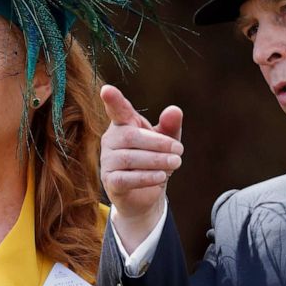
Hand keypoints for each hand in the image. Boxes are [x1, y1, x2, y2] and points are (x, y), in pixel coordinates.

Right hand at [100, 85, 182, 250]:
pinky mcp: (110, 182)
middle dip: (158, 143)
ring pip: (130, 158)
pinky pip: (126, 178)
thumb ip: (170, 126)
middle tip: (179, 150)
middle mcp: (110, 140)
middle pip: (131, 136)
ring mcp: (107, 161)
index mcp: (123, 124)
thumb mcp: (167, 141)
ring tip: (176, 162)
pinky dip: (146, 177)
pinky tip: (161, 177)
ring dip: (157, 160)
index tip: (107, 90)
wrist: (146, 195)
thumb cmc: (154, 160)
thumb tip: (174, 110)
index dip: (112, 100)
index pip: (117, 110)